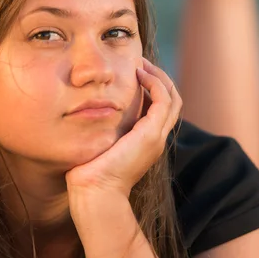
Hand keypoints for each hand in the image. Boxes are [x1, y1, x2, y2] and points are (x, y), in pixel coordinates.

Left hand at [65, 58, 181, 196]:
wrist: (96, 194)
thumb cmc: (90, 176)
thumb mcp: (99, 147)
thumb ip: (102, 132)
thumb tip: (86, 117)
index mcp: (146, 141)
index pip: (160, 108)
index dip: (152, 88)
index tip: (135, 73)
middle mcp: (156, 138)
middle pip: (172, 100)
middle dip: (159, 78)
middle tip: (141, 63)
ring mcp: (157, 136)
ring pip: (172, 96)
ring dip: (158, 76)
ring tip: (141, 64)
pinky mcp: (151, 133)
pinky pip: (163, 99)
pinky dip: (155, 82)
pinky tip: (139, 74)